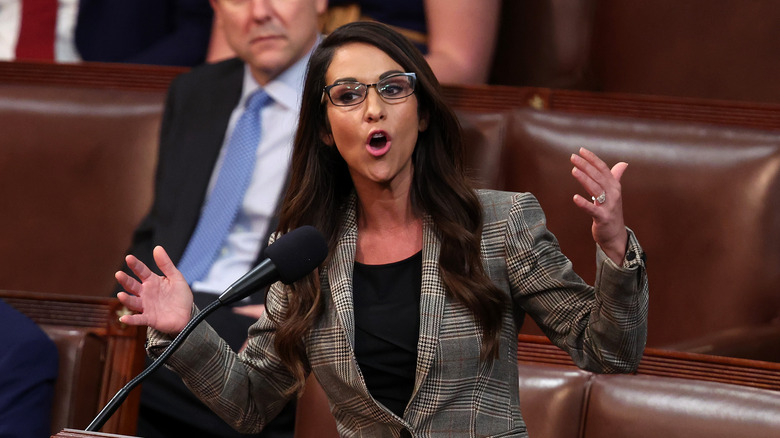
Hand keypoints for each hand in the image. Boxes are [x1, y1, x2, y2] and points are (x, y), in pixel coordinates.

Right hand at [116, 246, 193, 334]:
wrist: (187, 315)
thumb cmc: (180, 296)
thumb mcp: (176, 278)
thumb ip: (166, 264)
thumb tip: (158, 248)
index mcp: (152, 281)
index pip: (141, 271)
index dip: (135, 264)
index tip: (129, 258)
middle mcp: (146, 293)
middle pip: (132, 286)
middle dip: (125, 280)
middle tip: (119, 274)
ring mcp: (146, 306)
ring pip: (133, 302)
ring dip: (126, 299)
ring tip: (121, 294)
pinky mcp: (149, 318)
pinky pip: (138, 319)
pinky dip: (131, 319)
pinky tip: (123, 318)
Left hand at [570, 147, 628, 264]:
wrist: (615, 235)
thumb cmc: (611, 212)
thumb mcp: (614, 194)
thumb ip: (616, 178)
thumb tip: (623, 164)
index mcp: (614, 186)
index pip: (603, 169)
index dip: (592, 159)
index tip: (581, 150)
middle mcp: (613, 194)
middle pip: (598, 176)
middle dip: (586, 165)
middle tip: (573, 157)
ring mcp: (609, 206)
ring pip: (596, 189)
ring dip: (585, 179)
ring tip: (574, 170)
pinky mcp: (603, 218)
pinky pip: (592, 210)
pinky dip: (584, 203)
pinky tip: (575, 198)